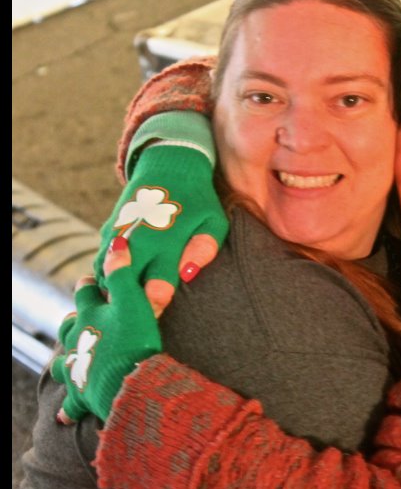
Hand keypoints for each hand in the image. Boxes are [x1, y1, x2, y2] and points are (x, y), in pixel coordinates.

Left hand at [51, 237, 160, 422]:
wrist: (131, 384)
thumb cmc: (135, 341)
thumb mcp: (134, 300)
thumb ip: (124, 272)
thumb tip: (116, 241)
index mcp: (91, 316)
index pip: (87, 294)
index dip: (90, 284)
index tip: (90, 279)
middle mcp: (79, 341)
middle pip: (70, 327)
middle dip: (73, 322)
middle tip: (77, 319)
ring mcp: (78, 369)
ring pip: (65, 362)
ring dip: (67, 360)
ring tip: (69, 362)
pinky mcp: (82, 396)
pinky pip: (71, 403)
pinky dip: (68, 408)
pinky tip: (63, 415)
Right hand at [94, 145, 227, 315]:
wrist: (169, 165)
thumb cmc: (198, 200)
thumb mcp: (213, 220)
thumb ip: (205, 247)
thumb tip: (189, 274)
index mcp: (167, 240)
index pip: (158, 286)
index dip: (156, 306)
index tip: (158, 316)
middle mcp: (139, 239)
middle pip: (126, 286)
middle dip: (131, 307)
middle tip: (139, 322)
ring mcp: (119, 235)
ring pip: (106, 277)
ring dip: (114, 294)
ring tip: (124, 310)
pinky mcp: (107, 232)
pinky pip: (99, 264)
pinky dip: (105, 279)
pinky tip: (116, 292)